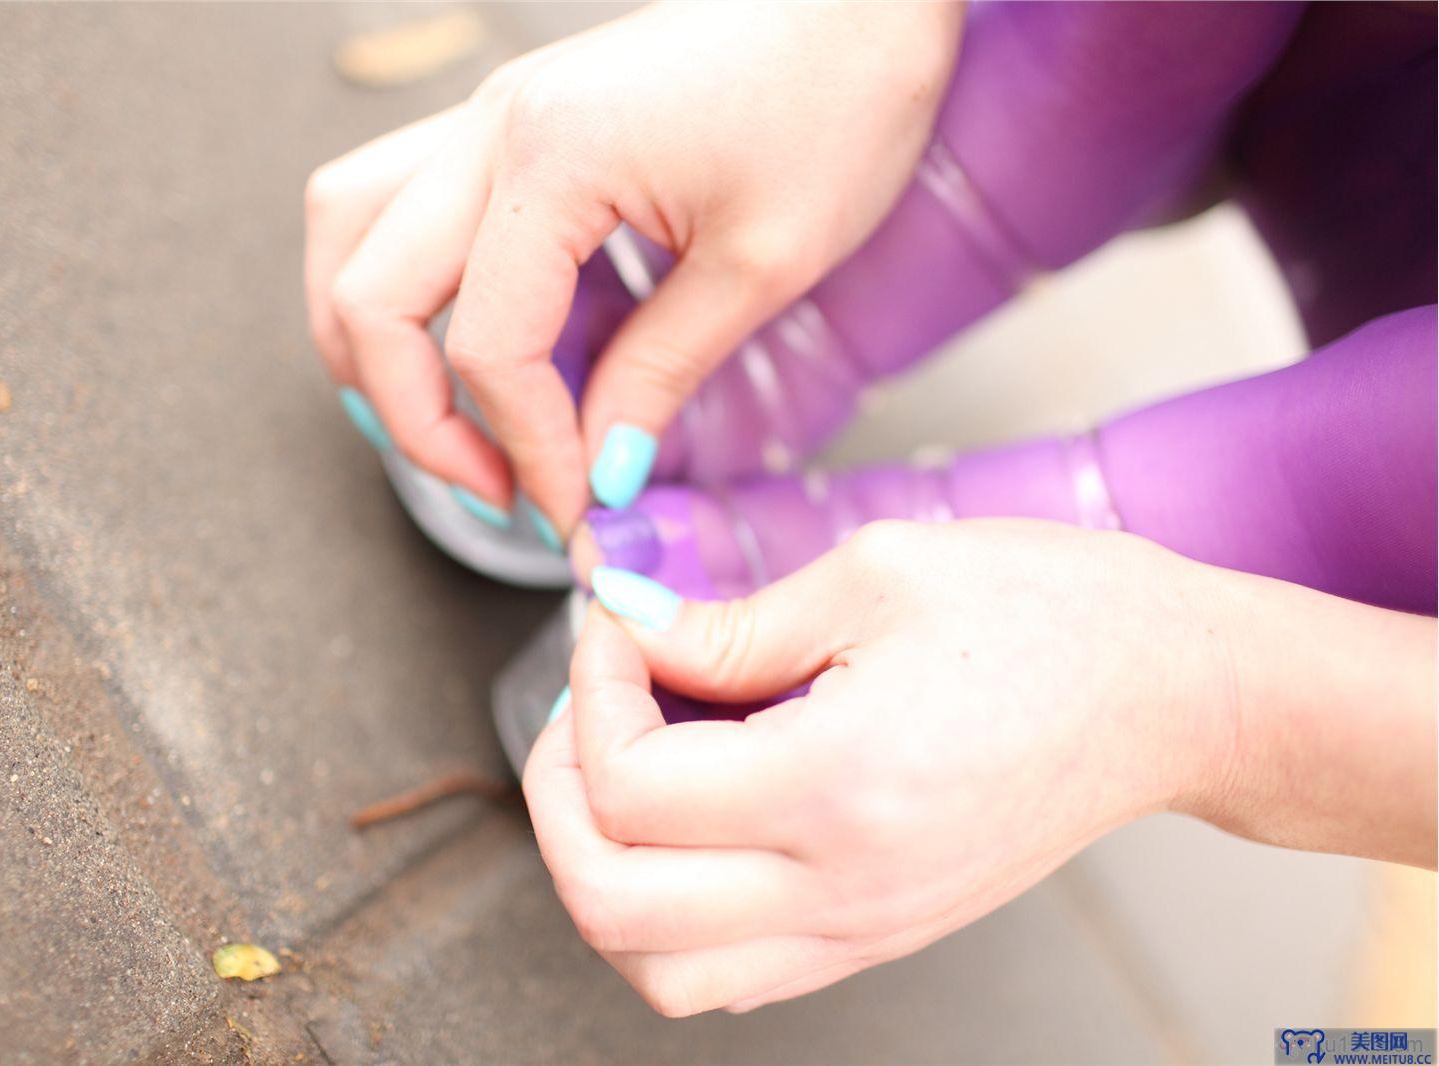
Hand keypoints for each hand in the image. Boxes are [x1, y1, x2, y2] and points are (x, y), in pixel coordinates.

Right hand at [305, 2, 962, 532]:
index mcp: (551, 159)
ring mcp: (493, 114)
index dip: (526, 451)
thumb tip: (600, 470)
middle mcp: (494, 127)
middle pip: (367, 296)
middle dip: (416, 419)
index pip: (488, 348)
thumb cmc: (838, 93)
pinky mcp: (516, 118)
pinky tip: (469, 334)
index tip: (576, 509)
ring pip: (349, 230)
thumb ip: (660, 374)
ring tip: (440, 420)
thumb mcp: (762, 263)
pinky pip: (402, 201)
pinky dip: (409, 282)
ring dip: (371, 341)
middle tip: (498, 487)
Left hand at [525, 520, 1237, 1014]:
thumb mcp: (879, 573)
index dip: (592, 689)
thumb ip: (731, 622)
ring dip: (603, 873)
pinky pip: (729, 972)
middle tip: (588, 703)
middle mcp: (842, 886)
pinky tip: (691, 821)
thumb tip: (630, 632)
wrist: (1175, 694)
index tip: (620, 625)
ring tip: (623, 772)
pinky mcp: (878, 934)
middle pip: (611, 904)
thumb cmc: (1054, 616)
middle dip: (557, 794)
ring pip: (658, 971)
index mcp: (838, 785)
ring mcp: (862, 928)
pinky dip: (668, 912)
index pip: (627, 786)